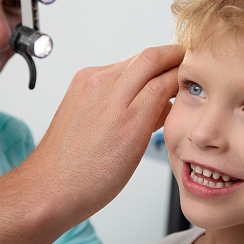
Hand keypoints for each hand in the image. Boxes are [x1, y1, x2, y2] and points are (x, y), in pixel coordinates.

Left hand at [28, 45, 183, 224]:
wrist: (50, 186)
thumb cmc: (91, 179)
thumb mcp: (135, 151)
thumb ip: (155, 117)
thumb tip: (168, 98)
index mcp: (126, 112)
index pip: (164, 75)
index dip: (184, 71)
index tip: (193, 73)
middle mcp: (105, 90)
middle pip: (148, 58)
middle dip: (171, 57)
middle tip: (185, 63)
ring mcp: (88, 84)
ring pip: (131, 62)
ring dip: (150, 65)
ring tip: (161, 81)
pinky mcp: (78, 86)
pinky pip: (112, 70)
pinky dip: (129, 74)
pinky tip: (135, 90)